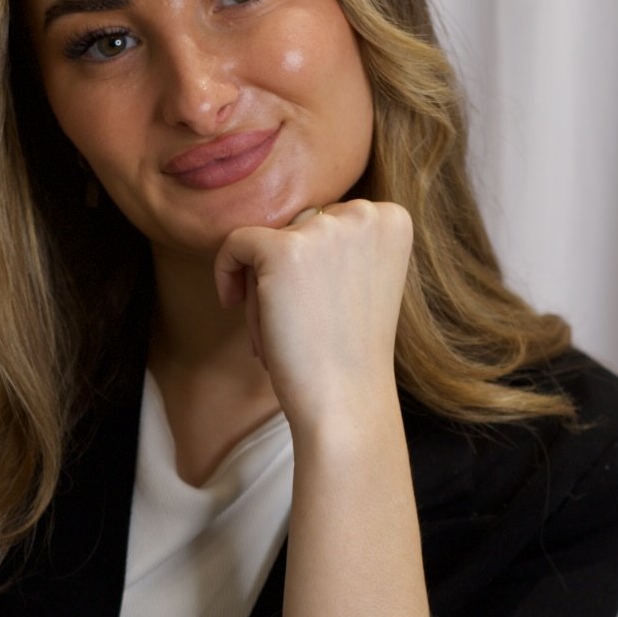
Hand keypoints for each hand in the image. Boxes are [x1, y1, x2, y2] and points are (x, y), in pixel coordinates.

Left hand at [213, 198, 413, 439]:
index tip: (317, 303)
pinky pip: (235, 243)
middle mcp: (364, 214)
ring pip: (269, 241)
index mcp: (392, 218)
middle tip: (300, 324)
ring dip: (264, 284)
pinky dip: (225, 271)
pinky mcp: (283, 251)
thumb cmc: (348, 350)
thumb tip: (296, 218)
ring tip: (280, 329)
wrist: (345, 402)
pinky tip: (232, 303)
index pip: (328, 219)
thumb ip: (340, 241)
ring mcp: (324, 229)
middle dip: (289, 273)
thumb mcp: (363, 279)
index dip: (314, 263)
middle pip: (298, 226)